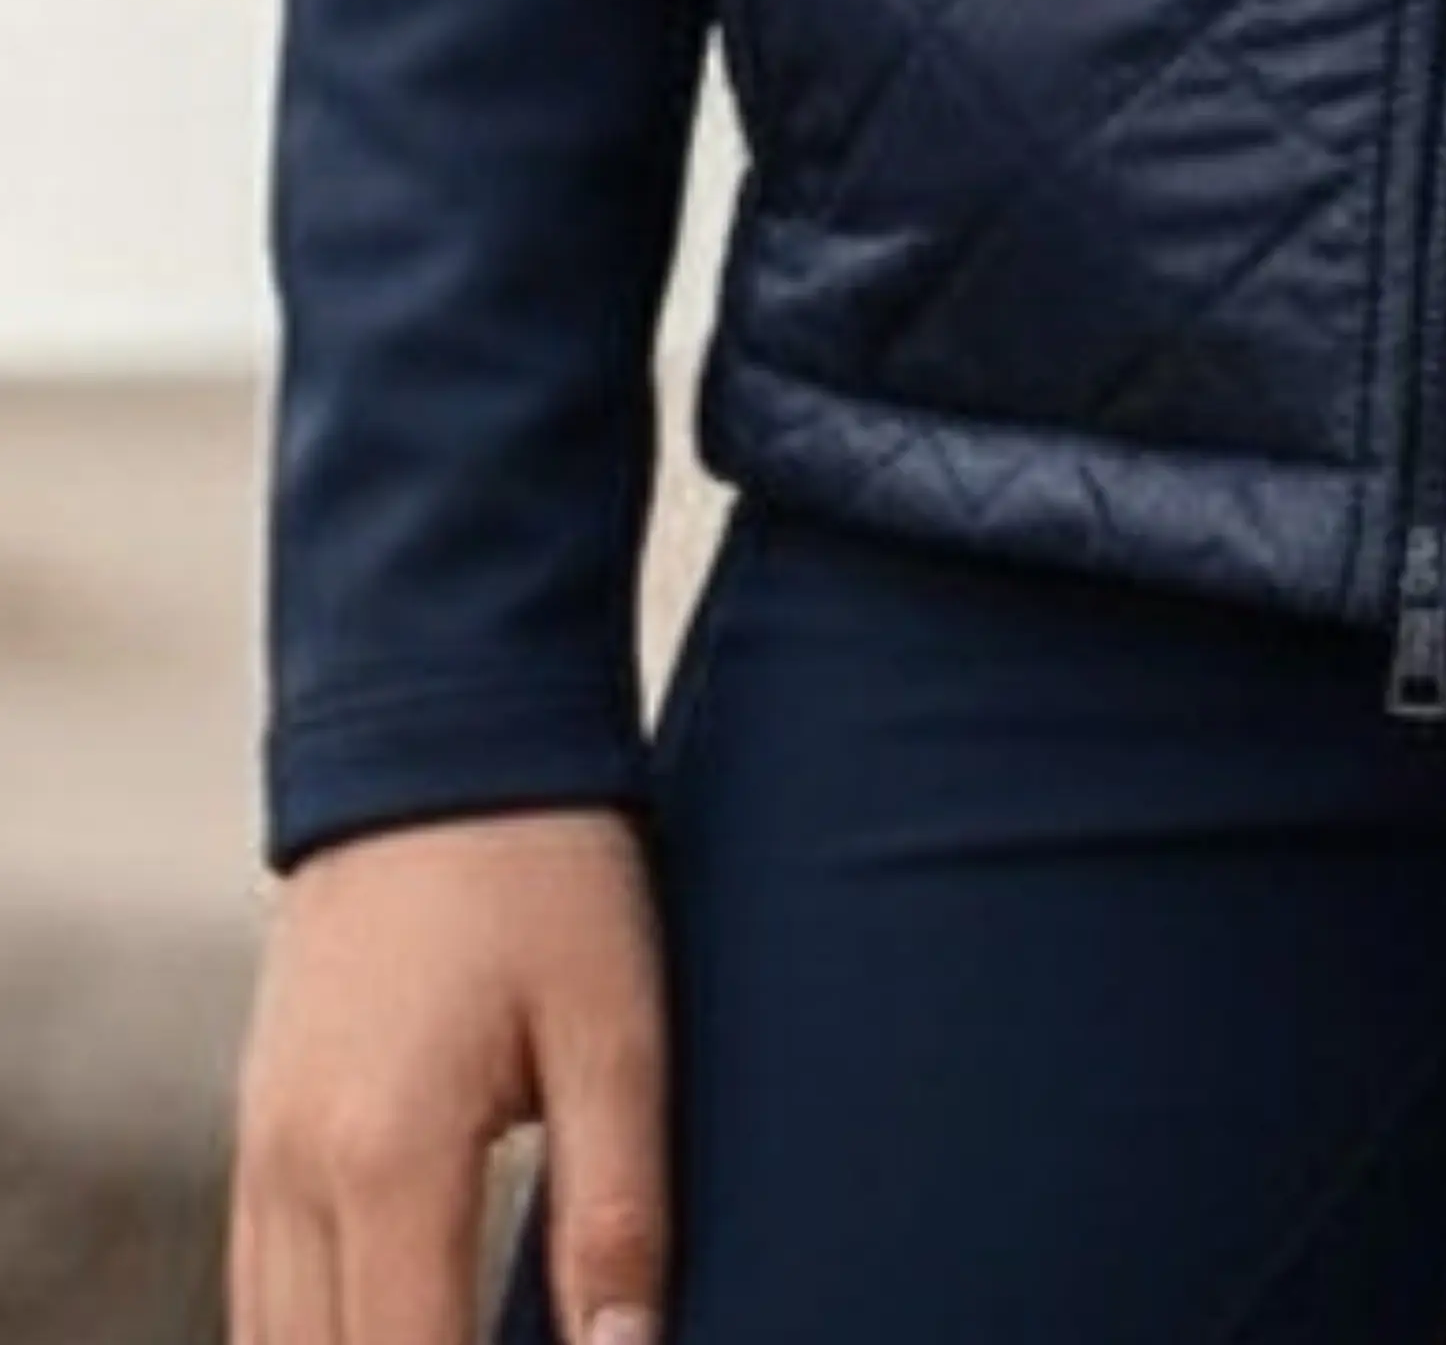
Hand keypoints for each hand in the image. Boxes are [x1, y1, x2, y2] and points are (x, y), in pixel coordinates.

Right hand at [231, 801, 668, 1344]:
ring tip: (467, 1336)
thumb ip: (616, 1207)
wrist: (436, 732)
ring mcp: (260, 1151)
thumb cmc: (546, 869)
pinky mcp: (257, 1127)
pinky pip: (260, 1291)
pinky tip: (399, 1326)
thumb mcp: (617, 1027)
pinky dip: (318, 1335)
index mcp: (385, 1157)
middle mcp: (295, 1173)